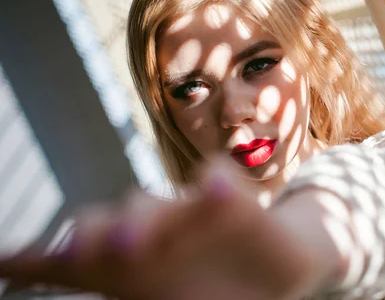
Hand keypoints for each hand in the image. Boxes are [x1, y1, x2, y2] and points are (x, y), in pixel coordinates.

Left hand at [0, 167, 338, 299]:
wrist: (272, 277)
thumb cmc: (215, 296)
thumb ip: (130, 284)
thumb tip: (92, 254)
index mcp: (126, 270)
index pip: (69, 264)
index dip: (34, 260)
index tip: (1, 263)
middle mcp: (148, 233)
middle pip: (103, 227)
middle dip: (89, 238)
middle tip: (80, 256)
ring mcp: (188, 212)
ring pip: (153, 208)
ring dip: (142, 221)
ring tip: (127, 243)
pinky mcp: (229, 195)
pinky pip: (217, 181)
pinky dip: (215, 185)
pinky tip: (215, 184)